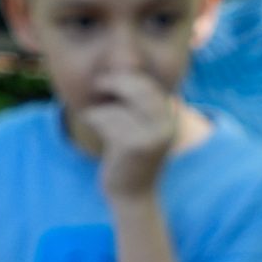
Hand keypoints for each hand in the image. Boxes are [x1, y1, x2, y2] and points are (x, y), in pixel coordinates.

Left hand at [84, 73, 180, 201]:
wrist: (131, 196)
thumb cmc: (129, 157)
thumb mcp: (141, 127)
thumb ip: (139, 102)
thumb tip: (124, 65)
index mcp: (169, 119)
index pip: (149, 85)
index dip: (127, 78)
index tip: (109, 80)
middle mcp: (166, 126)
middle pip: (137, 87)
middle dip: (114, 83)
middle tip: (99, 86)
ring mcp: (152, 137)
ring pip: (117, 105)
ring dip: (100, 109)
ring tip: (95, 118)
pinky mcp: (133, 146)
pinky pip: (106, 118)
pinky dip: (93, 119)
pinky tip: (92, 126)